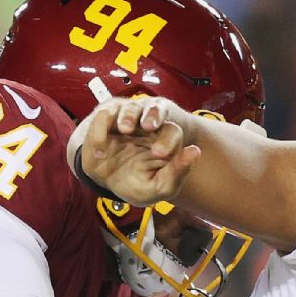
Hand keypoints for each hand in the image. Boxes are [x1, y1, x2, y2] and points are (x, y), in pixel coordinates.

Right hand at [73, 97, 198, 205]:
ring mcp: (128, 119)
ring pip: (131, 108)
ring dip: (129, 116)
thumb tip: (195, 151)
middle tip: (148, 126)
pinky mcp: (107, 118)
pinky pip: (105, 116)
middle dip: (153, 115)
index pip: (173, 132)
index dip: (168, 140)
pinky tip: (100, 152)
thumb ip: (177, 173)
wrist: (107, 182)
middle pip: (156, 110)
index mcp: (166, 139)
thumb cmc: (137, 184)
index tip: (159, 153)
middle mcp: (149, 125)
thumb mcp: (159, 187)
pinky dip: (101, 130)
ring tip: (124, 129)